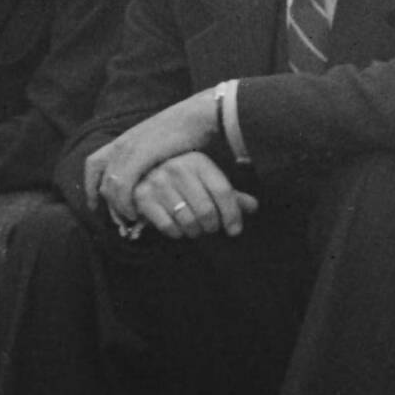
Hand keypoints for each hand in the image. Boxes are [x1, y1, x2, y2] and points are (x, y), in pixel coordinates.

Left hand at [86, 91, 222, 221]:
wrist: (198, 115)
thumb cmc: (187, 129)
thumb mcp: (161, 142)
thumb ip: (149, 156)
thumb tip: (149, 175)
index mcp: (125, 139)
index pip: (93, 164)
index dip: (90, 185)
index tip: (94, 203)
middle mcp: (121, 144)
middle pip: (102, 180)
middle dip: (107, 203)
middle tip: (118, 220)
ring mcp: (129, 150)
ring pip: (110, 186)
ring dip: (117, 206)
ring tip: (129, 218)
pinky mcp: (139, 157)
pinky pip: (123, 186)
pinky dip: (125, 202)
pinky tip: (135, 212)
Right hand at [129, 152, 250, 240]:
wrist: (140, 172)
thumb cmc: (183, 180)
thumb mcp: (207, 180)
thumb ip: (230, 194)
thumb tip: (253, 207)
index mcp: (198, 162)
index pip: (223, 192)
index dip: (233, 214)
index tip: (235, 230)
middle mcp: (177, 169)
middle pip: (207, 210)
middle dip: (213, 226)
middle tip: (211, 228)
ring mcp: (157, 182)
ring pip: (188, 221)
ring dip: (196, 231)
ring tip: (196, 229)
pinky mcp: (142, 197)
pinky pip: (168, 226)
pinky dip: (177, 233)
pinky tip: (179, 229)